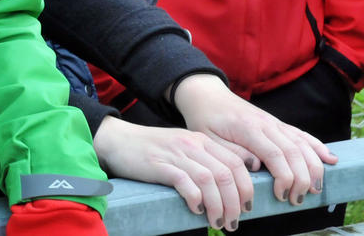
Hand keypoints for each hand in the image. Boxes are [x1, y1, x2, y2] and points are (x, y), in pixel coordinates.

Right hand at [93, 116, 250, 228]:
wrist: (117, 140)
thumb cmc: (151, 150)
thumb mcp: (183, 148)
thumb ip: (206, 160)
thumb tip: (232, 185)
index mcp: (202, 140)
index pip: (237, 163)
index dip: (247, 188)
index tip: (247, 208)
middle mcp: (192, 144)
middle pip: (227, 174)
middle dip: (235, 203)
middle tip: (232, 222)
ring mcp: (176, 153)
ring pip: (209, 180)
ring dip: (218, 206)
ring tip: (217, 223)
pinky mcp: (159, 164)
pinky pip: (185, 182)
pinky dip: (195, 199)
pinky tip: (195, 210)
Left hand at [171, 73, 335, 204]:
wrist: (206, 95)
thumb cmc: (204, 119)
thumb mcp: (207, 138)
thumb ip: (231, 152)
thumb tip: (256, 166)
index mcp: (247, 128)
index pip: (274, 155)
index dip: (284, 177)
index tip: (282, 196)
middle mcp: (265, 123)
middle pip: (294, 152)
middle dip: (302, 178)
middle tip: (297, 200)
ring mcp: (274, 122)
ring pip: (302, 144)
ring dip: (314, 167)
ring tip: (315, 189)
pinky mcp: (277, 123)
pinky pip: (302, 134)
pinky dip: (318, 147)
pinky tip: (331, 159)